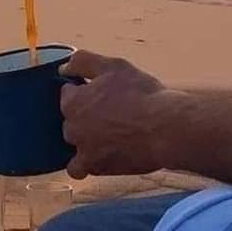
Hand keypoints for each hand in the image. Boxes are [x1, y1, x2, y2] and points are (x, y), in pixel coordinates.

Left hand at [61, 50, 166, 179]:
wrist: (167, 129)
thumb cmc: (142, 95)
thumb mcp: (113, 66)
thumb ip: (83, 62)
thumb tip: (64, 68)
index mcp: (73, 102)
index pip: (67, 93)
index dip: (84, 91)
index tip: (101, 93)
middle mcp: (73, 128)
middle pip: (70, 120)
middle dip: (85, 116)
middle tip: (110, 113)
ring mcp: (84, 150)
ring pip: (74, 145)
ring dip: (84, 141)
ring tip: (106, 136)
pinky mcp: (98, 168)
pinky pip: (81, 168)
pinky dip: (88, 163)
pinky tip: (105, 154)